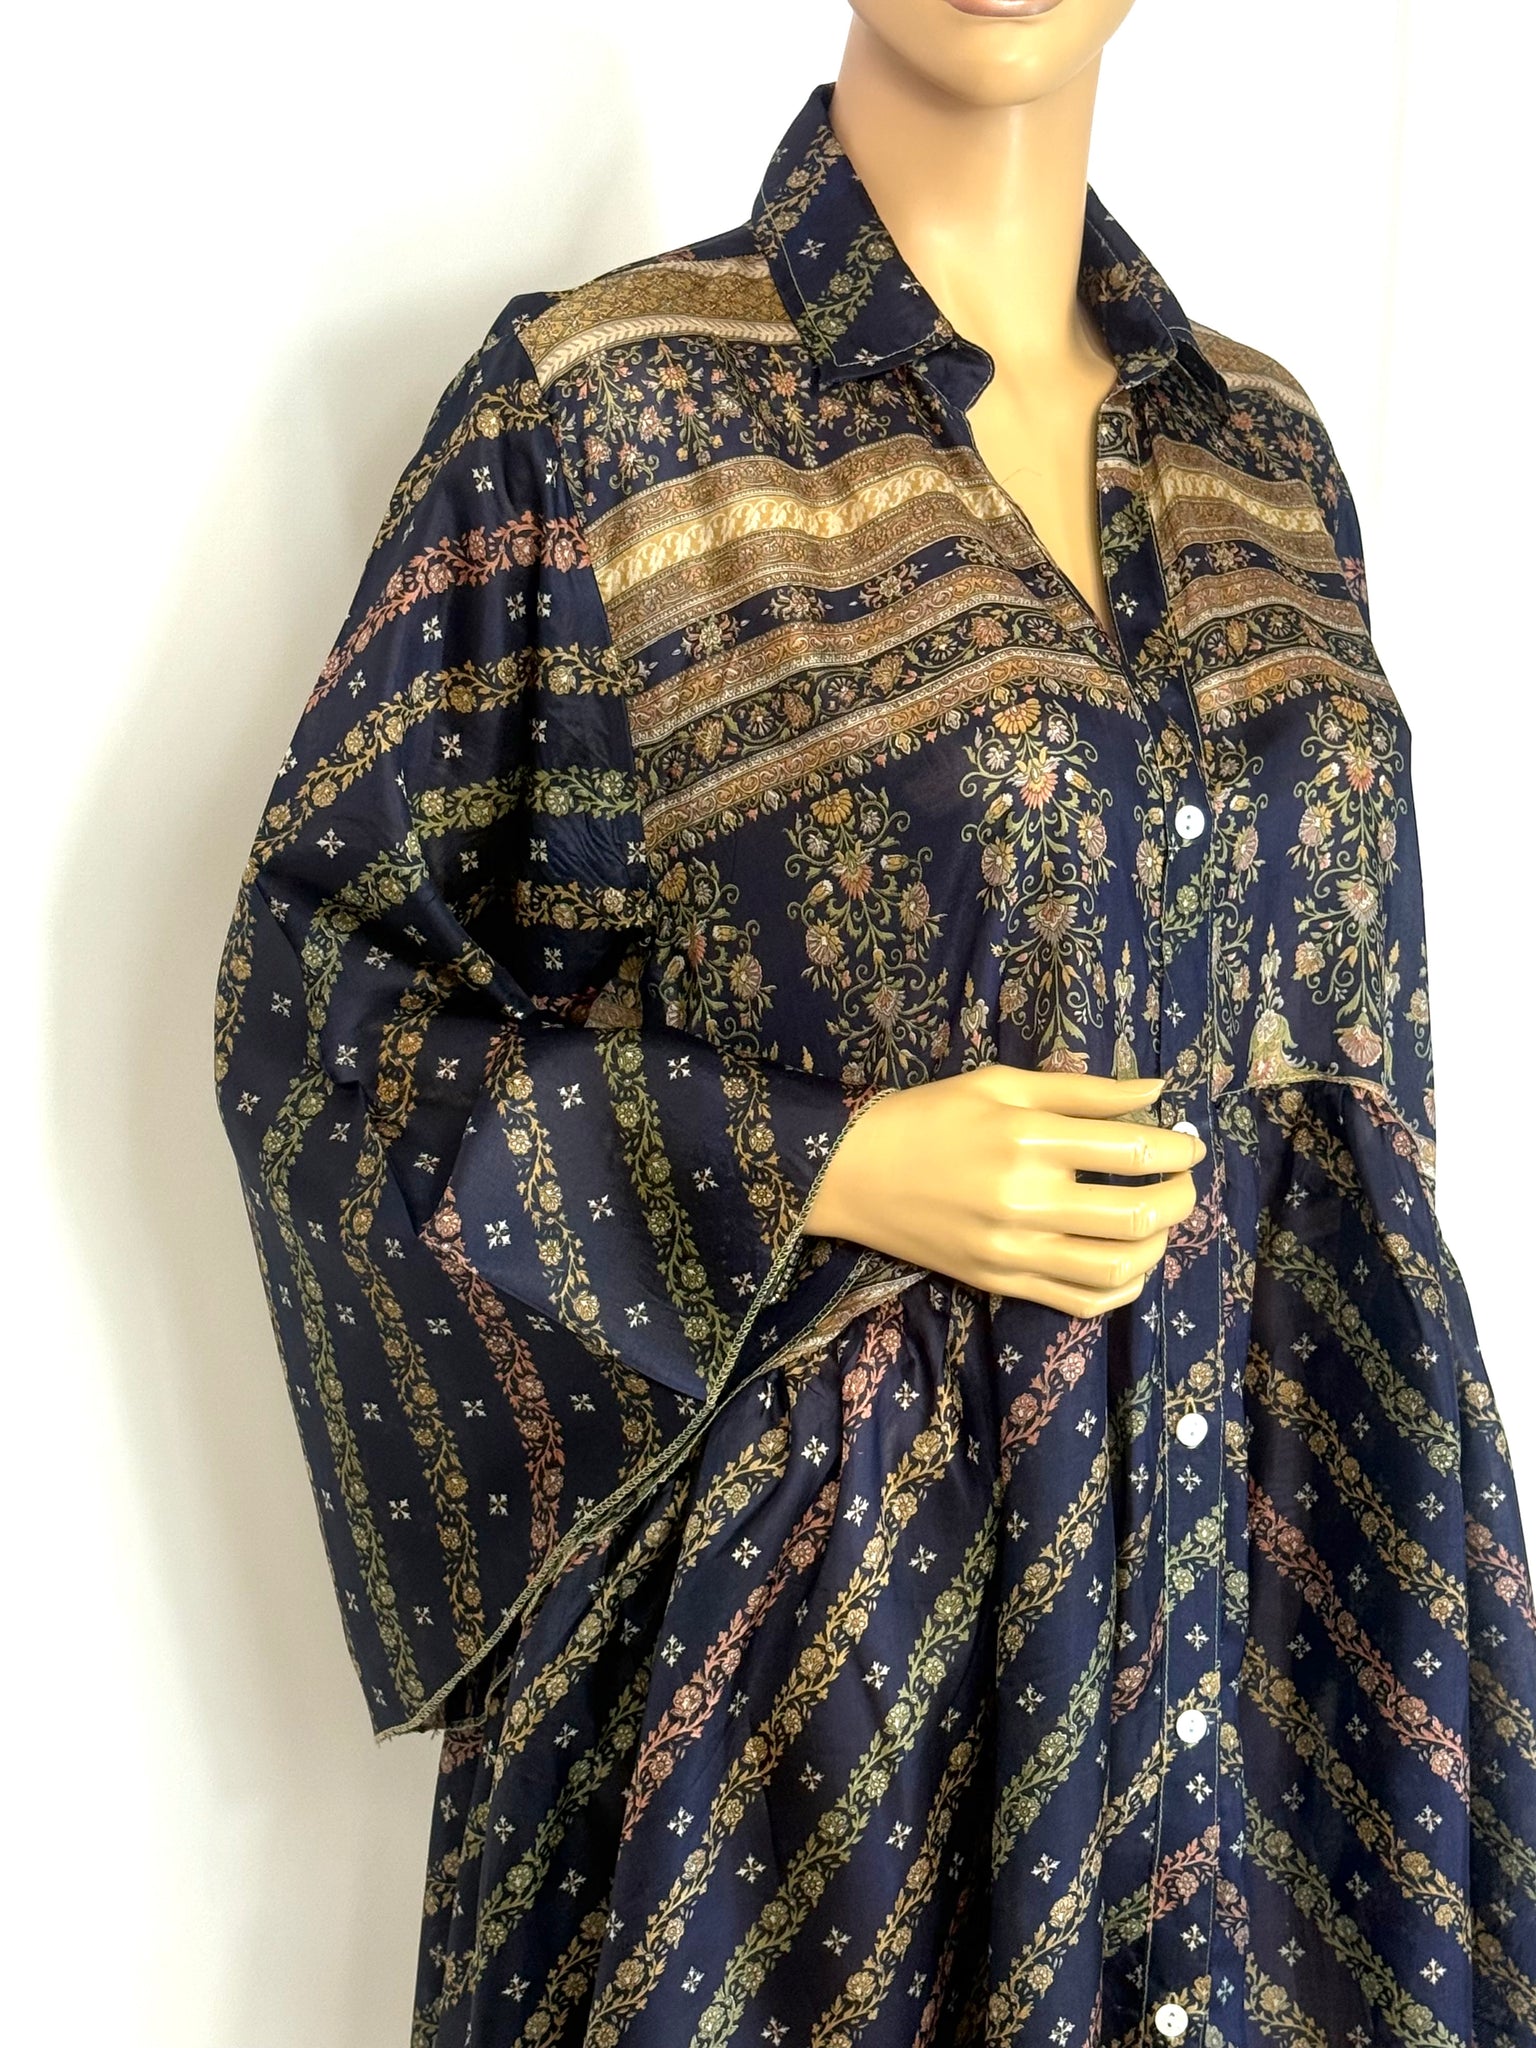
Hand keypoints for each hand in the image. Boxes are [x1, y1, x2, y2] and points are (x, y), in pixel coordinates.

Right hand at [802, 1065, 1203, 1315]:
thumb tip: (1157, 1090)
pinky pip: (1082, 1301)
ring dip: (1159, 1243)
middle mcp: (1027, 1199)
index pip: (1133, 1150)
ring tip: (1159, 1220)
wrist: (853, 1173)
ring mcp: (1015, 1250)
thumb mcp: (1002, 1084)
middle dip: (1181, 1196)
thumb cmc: (930, 1115)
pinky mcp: (1002, 1282)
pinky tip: (1128, 1262)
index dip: (1177, 1149)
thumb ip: (1083, 1089)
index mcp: (1028, 1139)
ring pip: (1120, 1266)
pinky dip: (1122, 1287)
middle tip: (1182, 1179)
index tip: (1187, 1144)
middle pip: (1139, 1213)